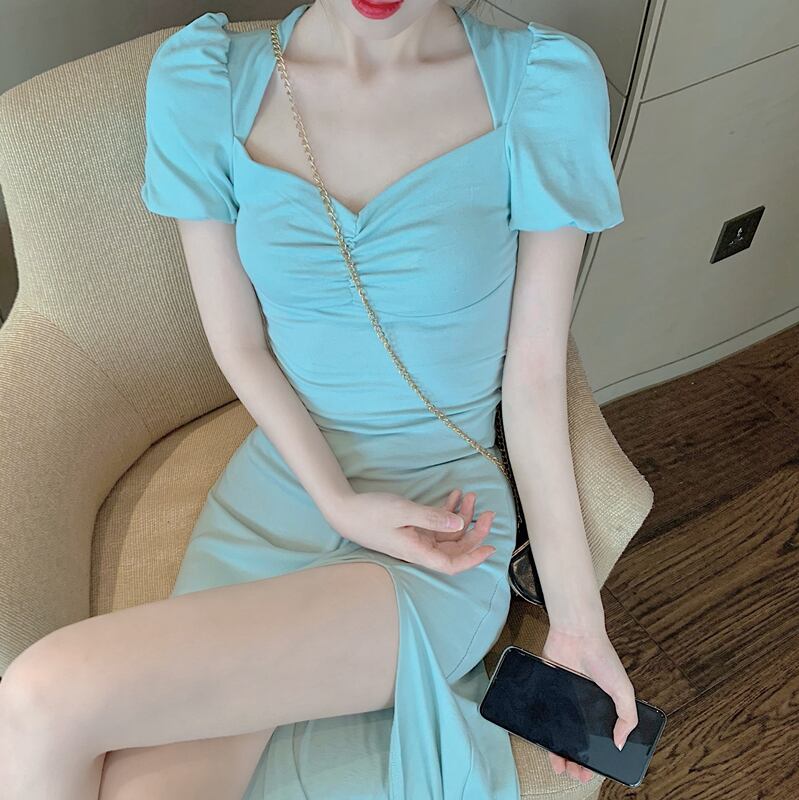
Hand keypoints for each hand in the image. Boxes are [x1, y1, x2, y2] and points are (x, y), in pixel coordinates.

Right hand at [326, 488, 496, 573]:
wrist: (344, 510)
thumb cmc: (370, 512)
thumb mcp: (403, 511)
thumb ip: (432, 518)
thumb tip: (461, 525)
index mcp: (417, 551)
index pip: (451, 565)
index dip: (473, 559)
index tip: (490, 548)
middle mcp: (418, 548)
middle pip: (454, 548)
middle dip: (474, 531)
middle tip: (487, 512)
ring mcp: (414, 539)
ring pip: (446, 533)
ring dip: (461, 517)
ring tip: (470, 496)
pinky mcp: (410, 529)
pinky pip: (435, 524)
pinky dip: (446, 511)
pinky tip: (454, 496)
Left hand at [541, 624, 637, 783]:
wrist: (576, 635)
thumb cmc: (601, 657)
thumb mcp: (623, 689)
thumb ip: (627, 717)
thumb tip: (621, 743)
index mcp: (600, 706)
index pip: (597, 737)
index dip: (596, 755)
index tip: (593, 771)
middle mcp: (581, 704)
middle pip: (577, 738)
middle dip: (577, 759)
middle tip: (576, 774)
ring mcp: (563, 698)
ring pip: (558, 730)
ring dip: (558, 750)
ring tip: (560, 766)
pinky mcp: (546, 690)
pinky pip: (542, 713)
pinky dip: (542, 728)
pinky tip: (543, 742)